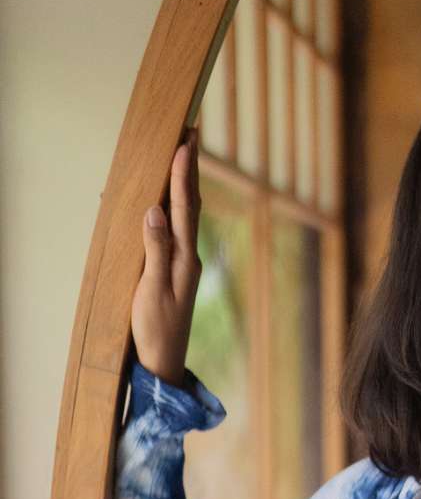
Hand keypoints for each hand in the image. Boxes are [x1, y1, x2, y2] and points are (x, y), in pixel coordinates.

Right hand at [131, 124, 201, 388]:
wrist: (164, 363)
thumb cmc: (156, 329)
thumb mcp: (152, 289)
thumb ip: (155, 249)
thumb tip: (156, 209)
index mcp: (184, 258)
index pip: (185, 208)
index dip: (184, 174)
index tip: (185, 142)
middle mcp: (189, 257)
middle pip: (191, 205)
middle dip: (190, 170)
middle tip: (192, 134)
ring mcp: (184, 265)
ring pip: (186, 216)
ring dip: (185, 185)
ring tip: (184, 157)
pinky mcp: (176, 273)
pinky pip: (177, 230)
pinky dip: (174, 208)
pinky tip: (169, 202)